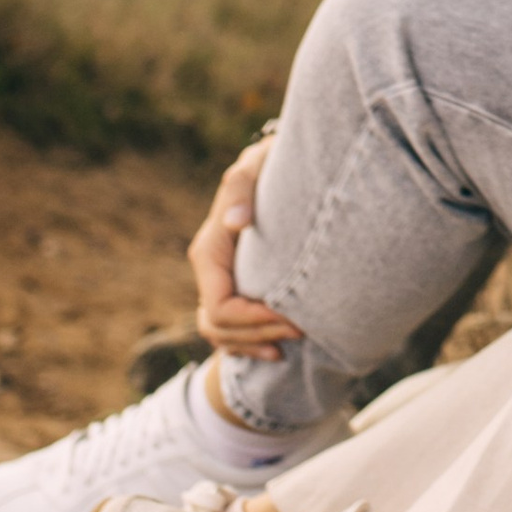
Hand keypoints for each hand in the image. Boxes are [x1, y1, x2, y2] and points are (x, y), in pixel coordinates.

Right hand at [186, 133, 300, 358]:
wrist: (279, 162)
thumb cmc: (271, 162)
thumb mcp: (257, 164)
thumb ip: (243, 187)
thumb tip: (236, 221)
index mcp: (210, 250)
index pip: (219, 305)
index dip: (253, 320)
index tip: (292, 319)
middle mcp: (210, 271)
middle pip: (218, 326)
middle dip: (258, 335)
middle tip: (301, 331)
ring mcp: (220, 281)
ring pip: (219, 334)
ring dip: (252, 345)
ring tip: (289, 345)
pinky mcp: (235, 286)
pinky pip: (230, 331)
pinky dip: (249, 344)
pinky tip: (278, 348)